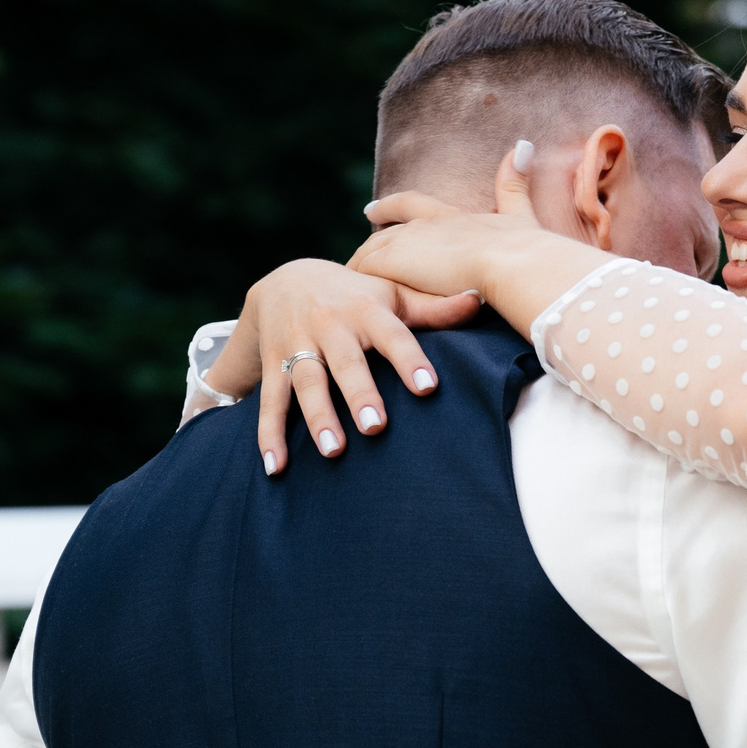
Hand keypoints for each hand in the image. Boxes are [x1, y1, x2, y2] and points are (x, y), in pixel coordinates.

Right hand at [228, 261, 484, 474]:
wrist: (285, 280)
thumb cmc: (354, 295)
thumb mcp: (391, 294)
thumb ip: (432, 307)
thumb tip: (478, 298)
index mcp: (366, 310)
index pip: (393, 335)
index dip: (410, 359)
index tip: (428, 386)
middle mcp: (330, 326)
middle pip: (345, 363)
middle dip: (359, 394)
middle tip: (376, 428)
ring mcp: (297, 346)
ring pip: (305, 383)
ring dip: (318, 417)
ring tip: (333, 451)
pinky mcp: (271, 366)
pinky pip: (269, 402)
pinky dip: (269, 435)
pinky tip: (276, 467)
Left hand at [349, 144, 549, 299]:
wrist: (511, 263)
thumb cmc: (522, 248)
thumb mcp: (520, 214)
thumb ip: (515, 183)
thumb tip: (523, 146)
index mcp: (451, 216)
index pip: (412, 205)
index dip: (392, 207)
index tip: (372, 210)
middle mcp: (424, 225)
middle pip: (387, 233)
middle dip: (373, 241)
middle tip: (359, 255)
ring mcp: (407, 243)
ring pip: (371, 251)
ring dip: (363, 265)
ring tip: (353, 281)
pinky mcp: (394, 263)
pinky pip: (364, 271)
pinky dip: (359, 281)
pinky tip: (355, 294)